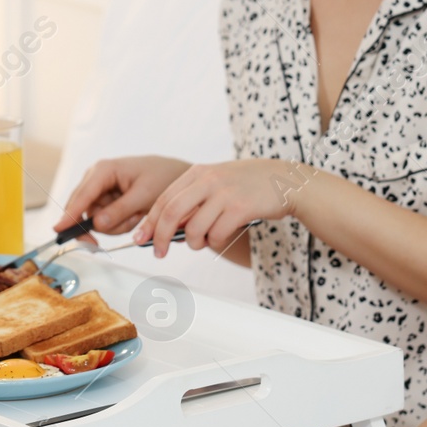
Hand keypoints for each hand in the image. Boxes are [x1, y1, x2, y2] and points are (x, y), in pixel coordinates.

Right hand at [54, 156, 191, 237]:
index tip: (59, 229)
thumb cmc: (161, 177)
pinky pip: (105, 222)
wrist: (176, 176)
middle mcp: (96, 180)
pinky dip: (121, 224)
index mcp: (103, 170)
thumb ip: (119, 210)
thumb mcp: (143, 195)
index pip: (82, 195)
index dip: (70, 214)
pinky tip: (135, 214)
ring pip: (95, 221)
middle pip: (83, 211)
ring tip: (138, 213)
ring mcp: (100, 192)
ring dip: (118, 224)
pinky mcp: (106, 203)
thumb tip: (97, 224)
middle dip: (104, 224)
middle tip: (118, 231)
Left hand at [136, 159, 302, 256]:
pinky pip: (217, 235)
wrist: (285, 179)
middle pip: (171, 213)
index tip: (141, 238)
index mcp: (198, 173)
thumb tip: (168, 229)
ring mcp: (224, 193)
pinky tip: (222, 236)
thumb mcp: (216, 182)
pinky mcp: (240, 208)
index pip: (164, 199)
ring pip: (194, 228)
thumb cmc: (247, 185)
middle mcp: (208, 180)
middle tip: (159, 253)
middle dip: (160, 237)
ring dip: (194, 243)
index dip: (149, 221)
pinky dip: (215, 242)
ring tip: (203, 242)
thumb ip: (194, 200)